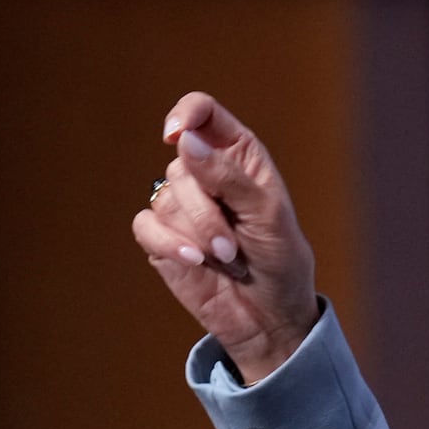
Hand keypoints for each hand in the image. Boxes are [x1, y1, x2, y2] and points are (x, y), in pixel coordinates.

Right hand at [132, 92, 319, 383]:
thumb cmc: (281, 261)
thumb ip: (230, 178)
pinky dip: (170, 244)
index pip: (203, 113)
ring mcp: (181, 205)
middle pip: (182, 164)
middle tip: (234, 245)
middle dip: (207, 209)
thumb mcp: (269, 217)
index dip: (186, 114)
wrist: (269, 316)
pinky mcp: (161, 236)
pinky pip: (147, 225)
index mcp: (239, 156)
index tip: (177, 133)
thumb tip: (185, 140)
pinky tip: (195, 261)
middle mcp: (206, 173)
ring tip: (227, 258)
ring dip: (197, 233)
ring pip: (164, 197)